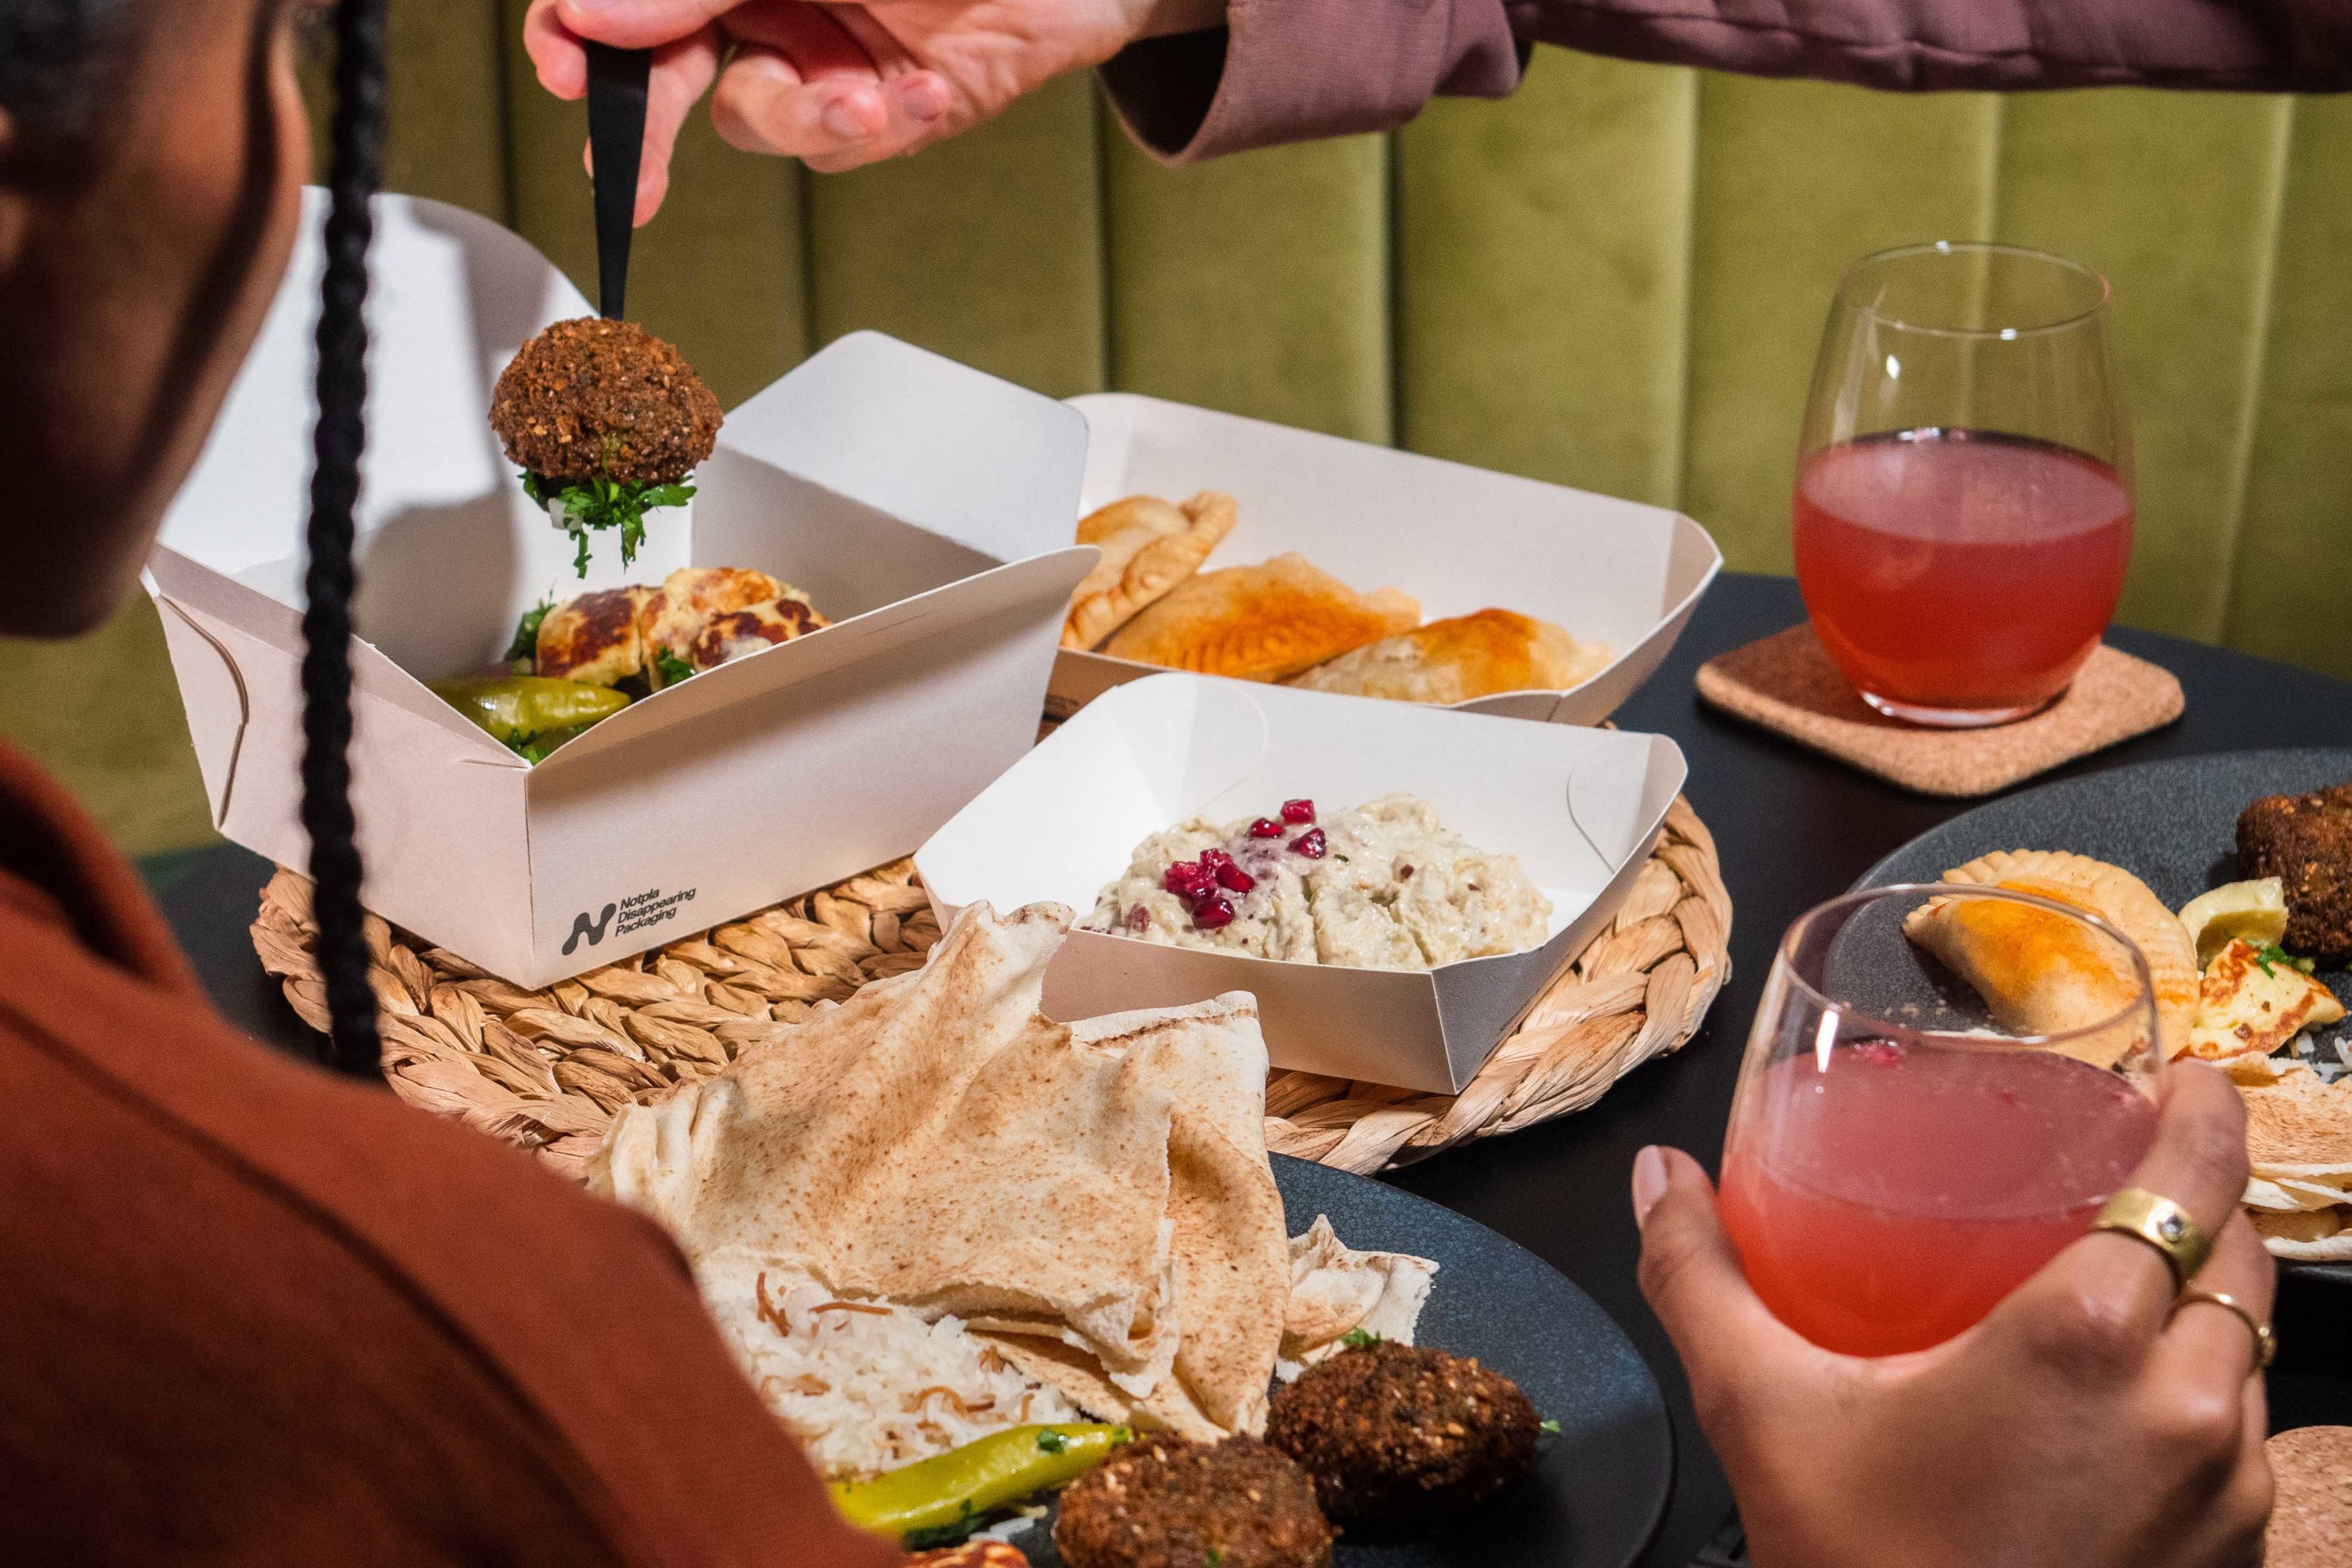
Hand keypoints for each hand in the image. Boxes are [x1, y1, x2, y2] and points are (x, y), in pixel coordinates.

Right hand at [523, 0, 1225, 216]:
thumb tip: (595, 13)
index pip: (622, 1)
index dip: (577, 30)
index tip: (564, 64)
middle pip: (661, 73)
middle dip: (643, 128)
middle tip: (629, 182)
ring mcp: (822, 53)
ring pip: (755, 122)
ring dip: (806, 119)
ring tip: (872, 97)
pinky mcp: (889, 108)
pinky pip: (843, 146)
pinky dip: (882, 127)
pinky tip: (930, 88)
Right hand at [1636, 1061, 2272, 1567]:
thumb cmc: (1864, 1567)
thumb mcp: (1762, 1409)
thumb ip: (1702, 1276)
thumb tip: (1659, 1181)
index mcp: (2090, 1339)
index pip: (2196, 1179)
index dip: (2204, 1113)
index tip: (2186, 1079)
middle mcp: (2189, 1406)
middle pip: (2239, 1255)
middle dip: (2197, 1202)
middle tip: (2133, 1171)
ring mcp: (2229, 1490)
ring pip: (2250, 1349)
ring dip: (2202, 1303)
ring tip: (2124, 1283)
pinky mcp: (2236, 1555)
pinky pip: (2243, 1436)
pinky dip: (2203, 1395)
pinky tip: (2122, 1406)